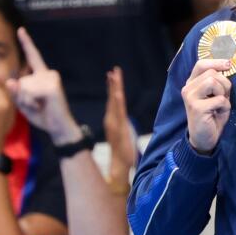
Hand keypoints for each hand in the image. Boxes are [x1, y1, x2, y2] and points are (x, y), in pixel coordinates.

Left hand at [6, 28, 78, 143]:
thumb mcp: (23, 104)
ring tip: (40, 106)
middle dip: (22, 97)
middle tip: (36, 106)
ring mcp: (51, 78)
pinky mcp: (52, 86)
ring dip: (26, 101)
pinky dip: (31, 102)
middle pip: (20, 81)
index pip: (33, 57)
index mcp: (41, 75)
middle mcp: (47, 73)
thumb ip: (15, 92)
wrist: (59, 128)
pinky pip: (30, 92)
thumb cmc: (42, 115)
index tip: (20, 29)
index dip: (27, 42)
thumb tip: (10, 81)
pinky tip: (42, 106)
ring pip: (23, 87)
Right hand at [103, 67, 136, 183]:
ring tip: (113, 75)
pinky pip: (117, 112)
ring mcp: (114, 123)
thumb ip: (121, 128)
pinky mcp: (118, 127)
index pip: (114, 101)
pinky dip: (116, 102)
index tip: (113, 76)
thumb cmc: (122, 153)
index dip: (113, 88)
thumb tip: (122, 121)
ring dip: (114, 89)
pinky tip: (116, 93)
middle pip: (113, 98)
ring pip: (114, 103)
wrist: (120, 164)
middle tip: (114, 70)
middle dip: (113, 84)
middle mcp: (112, 119)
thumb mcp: (123, 136)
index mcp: (113, 120)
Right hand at [181, 58, 231, 154]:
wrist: (204, 138)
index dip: (216, 62)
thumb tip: (227, 66)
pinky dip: (224, 106)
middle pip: (212, 73)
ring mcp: (191, 97)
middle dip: (224, 84)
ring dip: (223, 94)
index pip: (201, 64)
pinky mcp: (196, 107)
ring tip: (219, 105)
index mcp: (192, 83)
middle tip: (223, 98)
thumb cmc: (212, 116)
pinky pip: (219, 99)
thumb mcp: (216, 96)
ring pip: (213, 82)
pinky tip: (218, 113)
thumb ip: (218, 83)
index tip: (229, 64)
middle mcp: (188, 88)